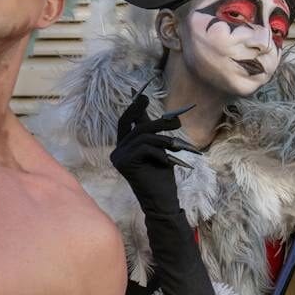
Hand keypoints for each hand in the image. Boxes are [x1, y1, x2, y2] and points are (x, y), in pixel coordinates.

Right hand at [110, 93, 196, 216]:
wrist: (162, 200)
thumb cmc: (162, 176)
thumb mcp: (159, 149)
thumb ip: (152, 131)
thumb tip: (151, 108)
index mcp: (124, 146)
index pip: (126, 121)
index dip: (134, 107)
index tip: (142, 94)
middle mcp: (117, 151)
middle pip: (134, 125)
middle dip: (155, 120)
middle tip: (176, 123)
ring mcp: (118, 158)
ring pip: (143, 135)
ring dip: (164, 139)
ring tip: (177, 147)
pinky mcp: (124, 164)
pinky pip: (145, 148)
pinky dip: (160, 153)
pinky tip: (168, 162)